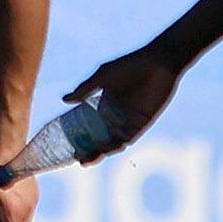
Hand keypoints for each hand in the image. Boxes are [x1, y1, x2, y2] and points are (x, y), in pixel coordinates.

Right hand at [64, 47, 184, 149]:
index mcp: (104, 106)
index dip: (80, 137)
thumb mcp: (103, 76)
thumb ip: (85, 89)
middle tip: (77, 157)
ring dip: (100, 152)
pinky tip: (105, 148)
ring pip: (112, 142)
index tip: (68, 145)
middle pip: (99, 138)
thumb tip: (64, 100)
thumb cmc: (130, 65)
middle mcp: (115, 116)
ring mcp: (128, 121)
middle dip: (89, 150)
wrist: (158, 63)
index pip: (90, 126)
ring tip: (86, 158)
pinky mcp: (141, 124)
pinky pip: (127, 138)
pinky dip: (116, 144)